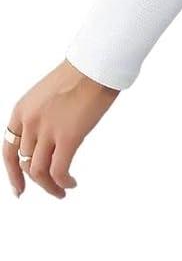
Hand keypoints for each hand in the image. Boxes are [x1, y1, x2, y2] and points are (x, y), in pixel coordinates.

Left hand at [4, 60, 117, 198]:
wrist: (94, 68)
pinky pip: (58, 171)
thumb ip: (41, 119)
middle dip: (38, 182)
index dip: (12, 173)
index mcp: (21, 110)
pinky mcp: (67, 137)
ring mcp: (47, 130)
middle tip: (52, 190)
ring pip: (38, 172)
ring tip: (61, 192)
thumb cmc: (78, 78)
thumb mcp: (46, 98)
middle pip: (24, 163)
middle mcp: (29, 122)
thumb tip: (47, 142)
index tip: (19, 189)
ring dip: (49, 187)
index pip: (8, 149)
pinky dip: (63, 183)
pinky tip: (71, 183)